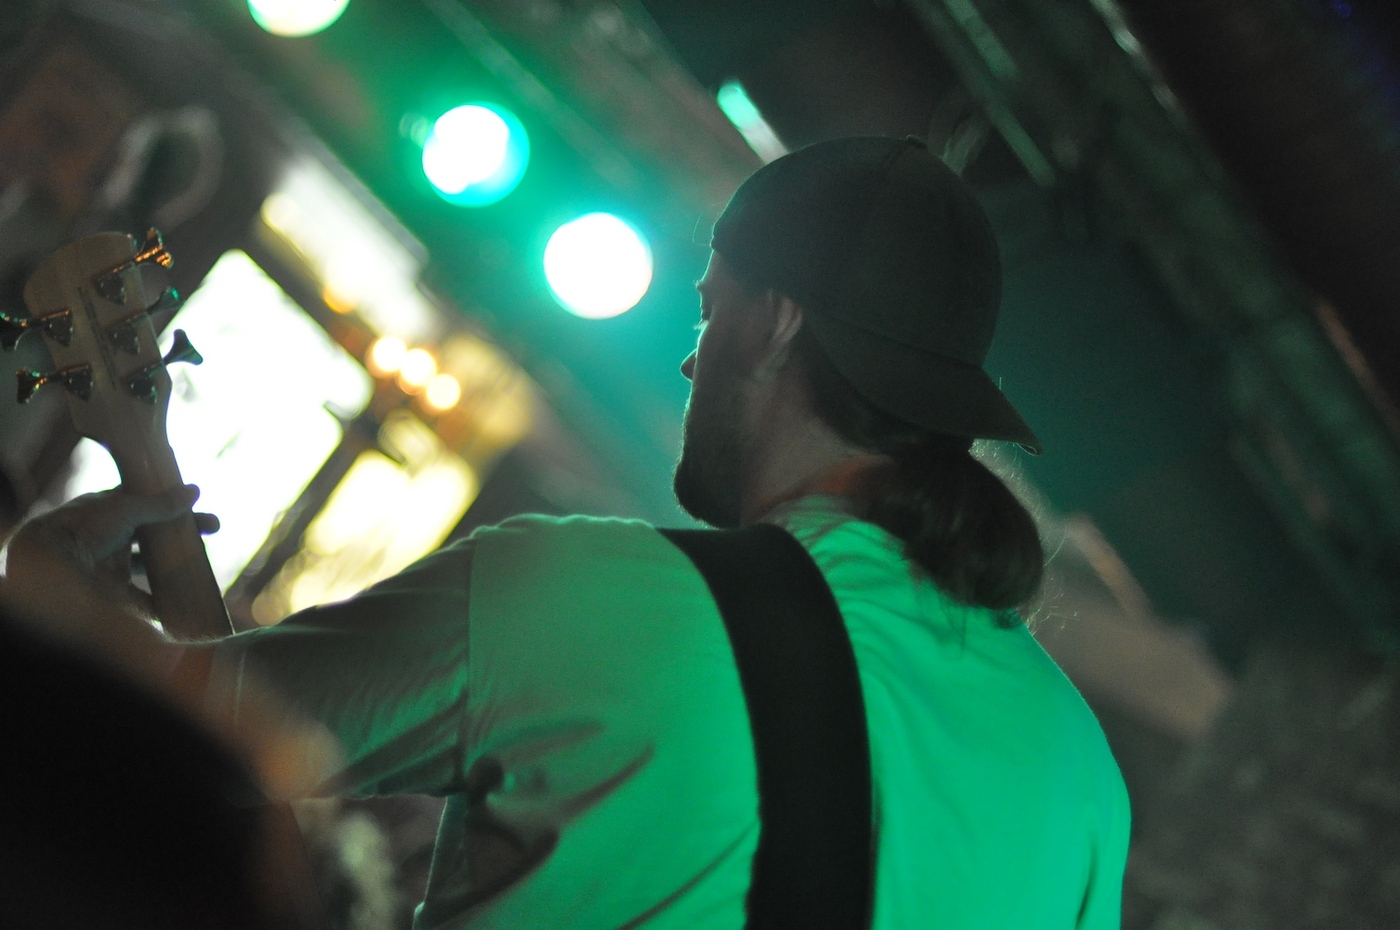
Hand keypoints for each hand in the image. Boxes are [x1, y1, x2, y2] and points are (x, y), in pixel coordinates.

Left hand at [2, 484, 218, 629]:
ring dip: (174, 566)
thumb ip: (160, 504)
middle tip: (213, 530)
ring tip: (201, 564)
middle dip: (181, 534)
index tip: (200, 508)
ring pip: (149, 565)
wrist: (52, 566)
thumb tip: (194, 491)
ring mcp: (113, 565)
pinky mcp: (114, 592)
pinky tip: (183, 601)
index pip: (147, 505)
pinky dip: (162, 603)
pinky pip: (143, 599)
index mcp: (109, 511)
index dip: (172, 506)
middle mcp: (110, 537)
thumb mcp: (127, 508)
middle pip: (152, 535)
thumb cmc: (84, 527)